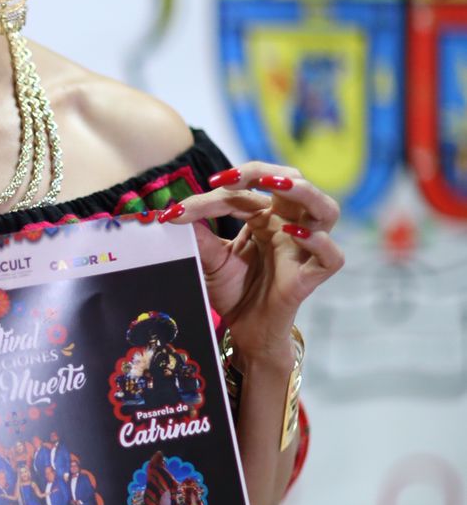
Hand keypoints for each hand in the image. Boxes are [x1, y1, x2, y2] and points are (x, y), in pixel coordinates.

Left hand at [158, 161, 343, 357]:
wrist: (245, 331)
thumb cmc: (234, 291)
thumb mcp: (211, 261)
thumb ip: (200, 238)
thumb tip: (174, 213)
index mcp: (266, 217)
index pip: (246, 192)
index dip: (217, 193)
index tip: (179, 210)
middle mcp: (289, 226)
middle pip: (294, 183)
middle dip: (264, 173)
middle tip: (230, 178)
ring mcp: (304, 250)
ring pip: (326, 210)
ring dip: (305, 192)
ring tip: (277, 186)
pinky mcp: (310, 276)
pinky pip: (330, 255)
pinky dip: (317, 241)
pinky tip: (294, 233)